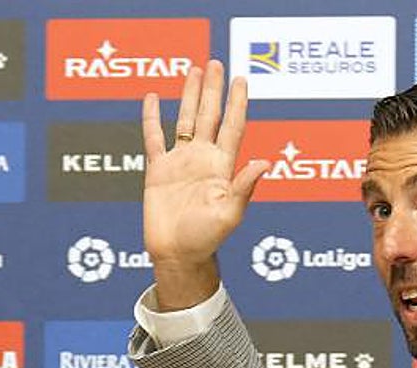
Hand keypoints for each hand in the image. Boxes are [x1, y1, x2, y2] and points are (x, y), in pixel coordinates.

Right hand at [142, 60, 269, 309]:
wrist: (177, 255)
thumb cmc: (206, 239)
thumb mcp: (230, 214)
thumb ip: (245, 187)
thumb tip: (265, 162)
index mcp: (222, 167)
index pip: (232, 126)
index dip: (237, 103)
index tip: (241, 79)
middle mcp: (203, 160)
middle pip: (209, 115)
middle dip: (213, 89)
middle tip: (215, 63)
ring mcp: (180, 163)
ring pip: (184, 120)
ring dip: (188, 96)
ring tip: (192, 71)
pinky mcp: (157, 171)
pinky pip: (153, 138)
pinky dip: (152, 118)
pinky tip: (152, 98)